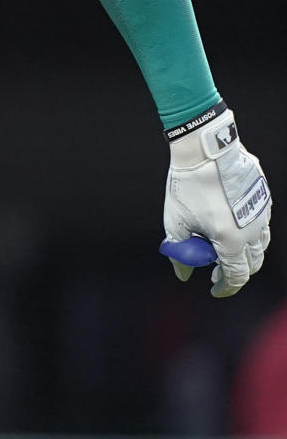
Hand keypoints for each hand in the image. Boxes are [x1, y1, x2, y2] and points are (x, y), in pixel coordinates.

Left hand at [163, 106, 270, 297]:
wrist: (204, 148)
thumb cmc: (187, 184)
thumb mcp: (176, 221)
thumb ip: (180, 252)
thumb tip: (183, 272)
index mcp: (230, 240)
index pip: (235, 276)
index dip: (225, 287)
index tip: (214, 290)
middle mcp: (252, 230)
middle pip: (252, 264)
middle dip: (236, 272)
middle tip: (217, 271)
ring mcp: (261, 213)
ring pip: (260, 244)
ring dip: (245, 252)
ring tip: (224, 248)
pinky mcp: (263, 196)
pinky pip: (262, 223)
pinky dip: (251, 231)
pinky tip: (233, 223)